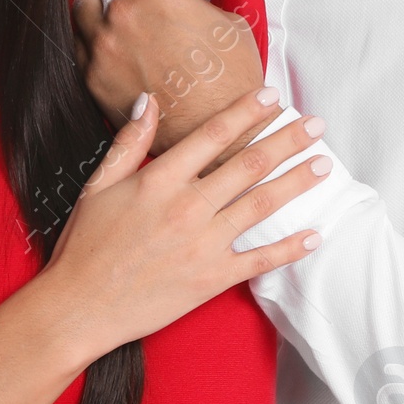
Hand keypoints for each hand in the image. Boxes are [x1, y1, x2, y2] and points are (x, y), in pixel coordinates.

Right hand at [44, 85, 328, 361]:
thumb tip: (150, 101)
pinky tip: (314, 234)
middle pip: (249, 165)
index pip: (213, 135)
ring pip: (262, 205)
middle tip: (316, 124)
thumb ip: (129, 142)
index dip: (247, 112)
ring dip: (297, 183)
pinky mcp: (211, 278)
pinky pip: (259, 260)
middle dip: (288, 141)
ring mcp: (202, 244)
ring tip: (323, 165)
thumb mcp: (98, 185)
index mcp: (159, 181)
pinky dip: (290, 248)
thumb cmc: (84, 246)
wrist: (80, 307)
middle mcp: (187, 207)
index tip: (273, 97)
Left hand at [73, 0, 266, 158]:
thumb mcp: (230, 25)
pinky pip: (78, 44)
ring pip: (86, 6)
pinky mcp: (93, 76)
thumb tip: (190, 3)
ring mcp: (104, 44)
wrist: (215, 135)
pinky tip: (111, 50)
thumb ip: (198, 3)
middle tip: (149, 8)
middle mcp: (125, 11)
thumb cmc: (227, 87)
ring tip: (122, 24)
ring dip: (103, 10)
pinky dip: (92, 43)